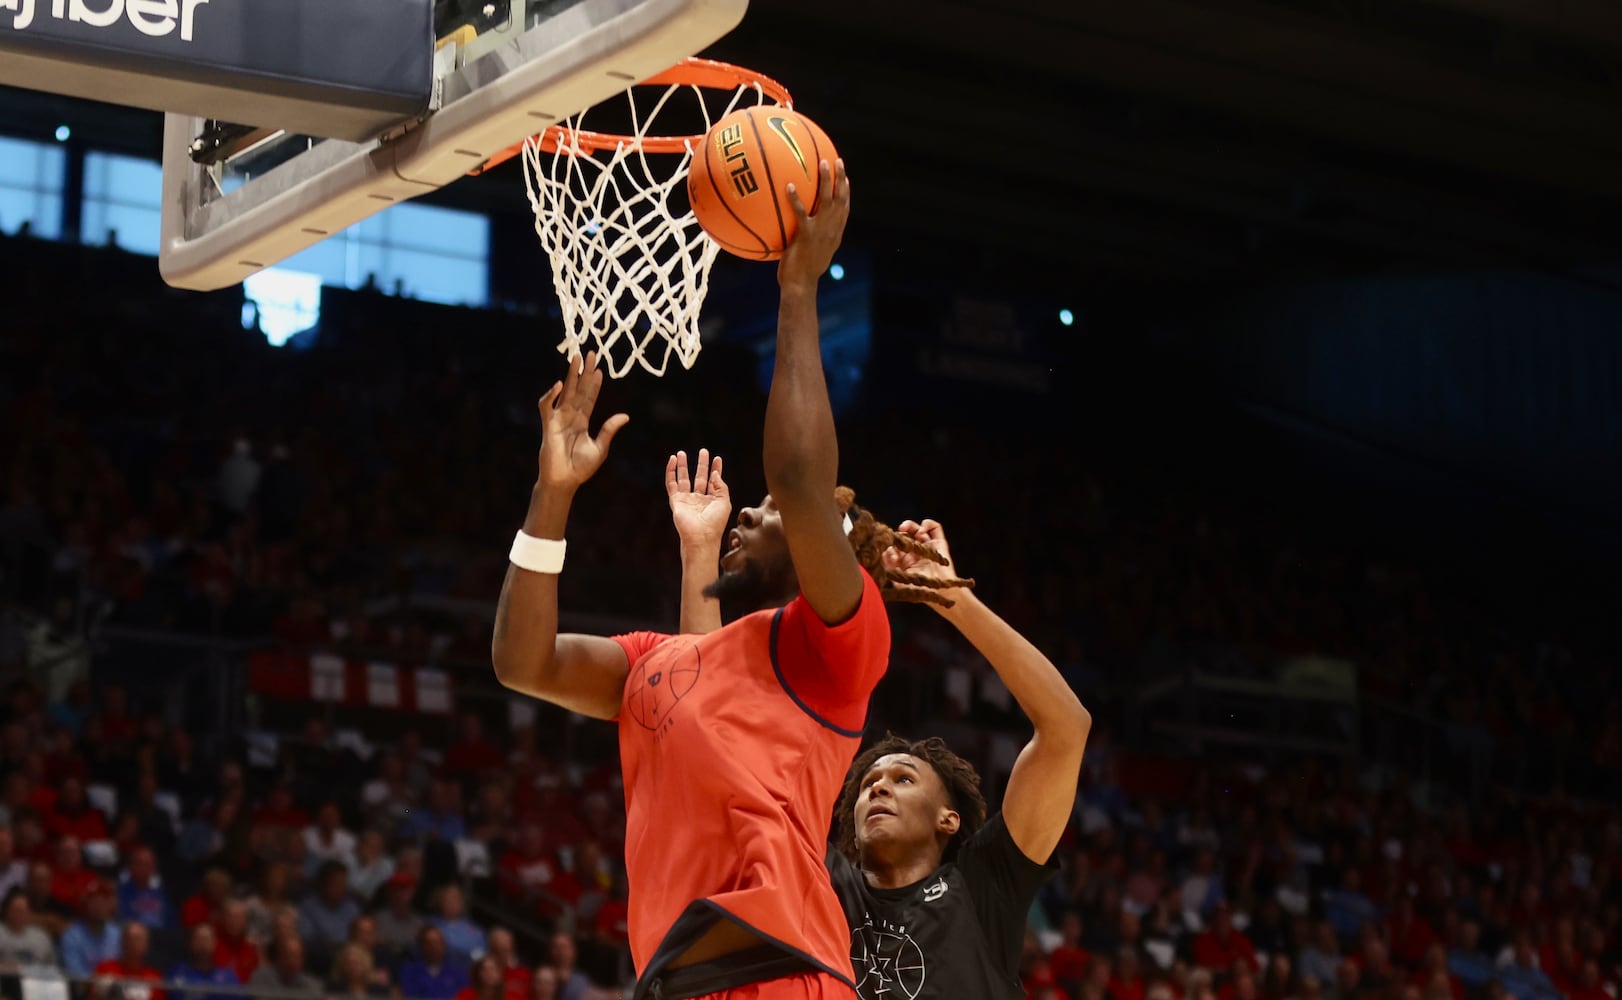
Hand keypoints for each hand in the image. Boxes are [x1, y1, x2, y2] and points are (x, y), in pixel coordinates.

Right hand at [535, 351, 628, 492]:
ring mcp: (559, 419)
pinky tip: (559, 385)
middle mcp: (570, 416)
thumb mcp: (600, 447)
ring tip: (576, 358)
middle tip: (590, 353)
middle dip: (583, 371)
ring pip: (565, 391)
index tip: (600, 369)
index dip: (594, 384)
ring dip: (570, 375)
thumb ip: (609, 430)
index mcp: (582, 421)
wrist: (565, 481)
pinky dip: (551, 395)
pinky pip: (547, 406)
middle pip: (578, 389)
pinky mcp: (549, 425)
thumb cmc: (580, 468)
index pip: (589, 397)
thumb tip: (625, 415)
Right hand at [666, 448, 730, 547]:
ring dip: (683, 466)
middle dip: (701, 464)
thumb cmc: (715, 523)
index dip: (715, 469)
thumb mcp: (724, 502)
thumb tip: (714, 473)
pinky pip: (671, 483)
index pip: (713, 481)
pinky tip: (672, 461)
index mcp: (712, 500)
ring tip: (682, 453)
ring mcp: (686, 500)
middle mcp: (699, 499)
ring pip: (684, 479)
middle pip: (700, 477)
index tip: (717, 458)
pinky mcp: (675, 501)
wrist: (700, 536)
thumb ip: (720, 486)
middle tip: (703, 451)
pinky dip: (670, 472)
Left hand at [778, 159, 850, 290]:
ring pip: (826, 200)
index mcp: (835, 234)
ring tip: (822, 163)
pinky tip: (788, 186)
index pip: (844, 209)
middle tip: (837, 161)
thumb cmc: (802, 273)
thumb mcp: (811, 254)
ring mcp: (820, 232)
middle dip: (840, 178)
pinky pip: (800, 212)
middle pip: (840, 199)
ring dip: (825, 180)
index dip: (846, 192)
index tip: (845, 177)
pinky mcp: (806, 235)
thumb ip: (810, 239)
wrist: (800, 286)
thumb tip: (801, 230)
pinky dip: (795, 198)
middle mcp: (832, 230)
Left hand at [883, 518, 971, 610]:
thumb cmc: (921, 590)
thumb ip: (889, 567)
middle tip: (897, 533)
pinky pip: (935, 528)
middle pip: (906, 535)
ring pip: (918, 529)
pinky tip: (922, 529)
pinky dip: (928, 524)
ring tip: (905, 528)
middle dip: (900, 532)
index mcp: (906, 560)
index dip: (891, 544)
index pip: (896, 546)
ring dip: (911, 525)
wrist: (941, 593)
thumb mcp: (900, 581)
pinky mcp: (939, 543)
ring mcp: (928, 547)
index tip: (889, 549)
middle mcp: (916, 552)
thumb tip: (885, 552)